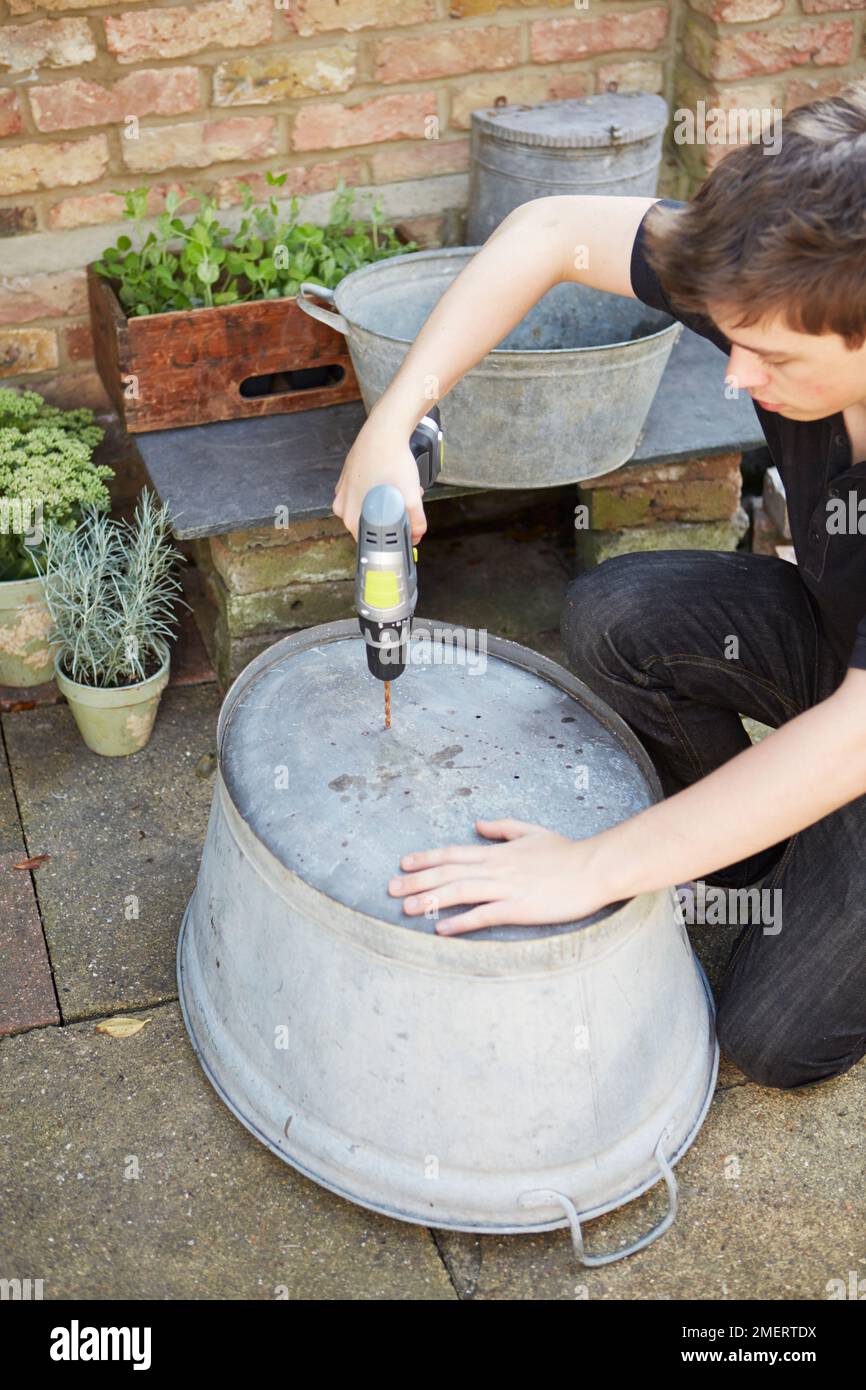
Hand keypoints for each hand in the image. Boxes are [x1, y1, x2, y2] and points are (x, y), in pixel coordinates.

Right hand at [332, 418, 426, 542]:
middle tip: (405, 506)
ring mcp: (343, 490)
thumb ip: (416, 521)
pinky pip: (363, 492)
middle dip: (390, 518)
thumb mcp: (410, 497)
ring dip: (385, 504)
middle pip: (370, 523)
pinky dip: (377, 490)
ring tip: (400, 490)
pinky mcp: (347, 477)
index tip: (402, 532)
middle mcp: (342, 506)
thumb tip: (417, 534)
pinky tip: (389, 480)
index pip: (369, 542)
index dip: (390, 539)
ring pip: (367, 507)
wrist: (384, 431)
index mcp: (351, 517)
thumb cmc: (392, 462)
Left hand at [387, 818, 617, 934]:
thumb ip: (502, 828)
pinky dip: (460, 922)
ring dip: (430, 900)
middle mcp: (496, 868)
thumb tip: (478, 824)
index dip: (426, 858)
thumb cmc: (566, 853)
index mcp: (497, 851)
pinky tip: (442, 929)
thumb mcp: (531, 831)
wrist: (594, 869)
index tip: (403, 863)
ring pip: (459, 892)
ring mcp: (506, 888)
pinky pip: (483, 916)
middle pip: (448, 872)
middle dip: (416, 881)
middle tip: (390, 889)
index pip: (453, 853)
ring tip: (406, 908)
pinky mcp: (518, 908)